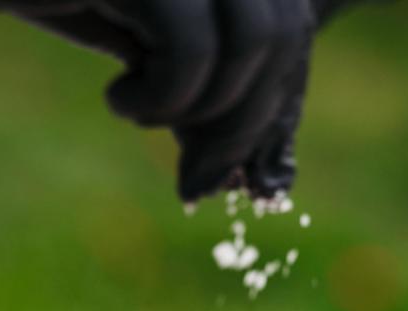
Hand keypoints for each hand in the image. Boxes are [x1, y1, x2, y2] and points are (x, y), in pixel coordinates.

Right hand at [0, 1, 358, 201]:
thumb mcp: (146, 44)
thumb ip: (202, 88)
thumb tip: (243, 176)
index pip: (290, 29)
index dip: (268, 108)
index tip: (227, 173)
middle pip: (280, 38)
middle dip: (242, 127)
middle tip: (197, 184)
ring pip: (249, 43)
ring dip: (202, 111)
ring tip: (142, 115)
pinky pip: (191, 51)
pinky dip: (161, 99)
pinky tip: (117, 97)